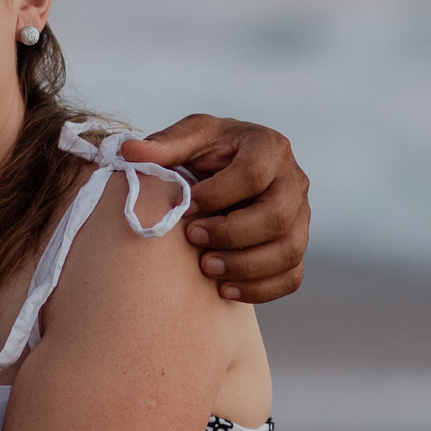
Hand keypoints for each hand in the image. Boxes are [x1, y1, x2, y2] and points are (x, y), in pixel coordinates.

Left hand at [117, 116, 308, 302]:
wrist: (227, 176)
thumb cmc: (208, 154)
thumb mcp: (189, 140)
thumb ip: (163, 145)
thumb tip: (129, 151)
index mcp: (270, 147)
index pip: (255, 174)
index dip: (219, 194)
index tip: (187, 206)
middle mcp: (294, 181)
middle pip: (277, 217)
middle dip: (232, 234)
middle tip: (194, 239)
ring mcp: (301, 217)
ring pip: (288, 251)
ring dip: (246, 266)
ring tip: (206, 268)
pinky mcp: (296, 247)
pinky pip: (290, 277)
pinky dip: (259, 290)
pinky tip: (224, 290)